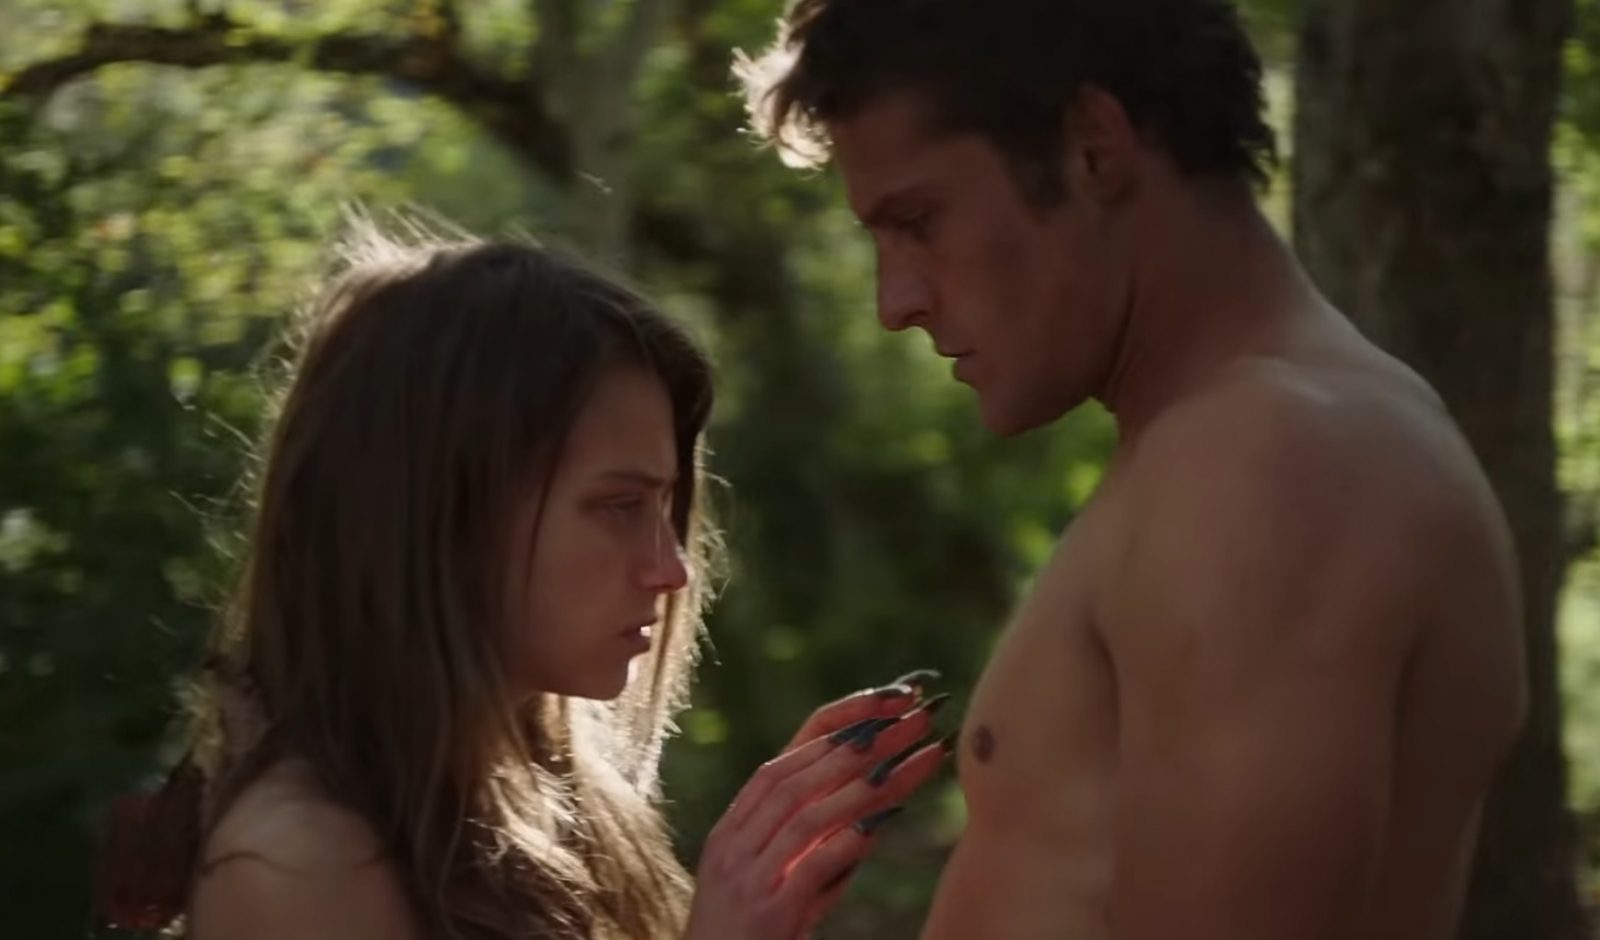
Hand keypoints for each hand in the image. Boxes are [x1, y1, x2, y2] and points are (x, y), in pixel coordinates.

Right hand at [684, 677, 950, 939]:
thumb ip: (816, 845)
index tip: (894, 697)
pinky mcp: (766, 914)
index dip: (843, 720)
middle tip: (921, 717)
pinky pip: (809, 868)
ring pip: (806, 813)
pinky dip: (846, 842)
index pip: (791, 753)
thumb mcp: (778, 880)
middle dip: (868, 740)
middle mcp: (736, 841)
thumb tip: (876, 812)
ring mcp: (747, 876)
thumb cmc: (751, 938)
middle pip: (803, 773)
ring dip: (867, 783)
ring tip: (919, 759)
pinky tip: (884, 823)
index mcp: (736, 824)